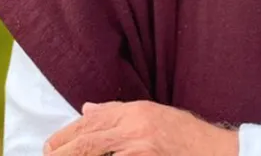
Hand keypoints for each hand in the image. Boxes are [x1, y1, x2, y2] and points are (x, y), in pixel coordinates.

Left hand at [43, 100, 237, 155]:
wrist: (213, 152)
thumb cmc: (186, 135)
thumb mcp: (153, 114)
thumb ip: (118, 112)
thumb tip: (87, 110)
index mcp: (137, 112)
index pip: (93, 122)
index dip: (68, 134)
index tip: (51, 144)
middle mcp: (136, 128)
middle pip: (90, 140)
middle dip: (64, 150)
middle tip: (47, 154)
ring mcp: (140, 148)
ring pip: (97, 152)